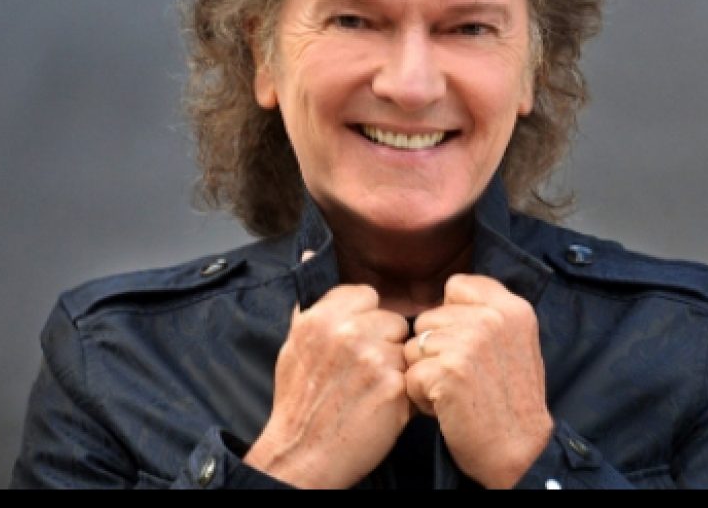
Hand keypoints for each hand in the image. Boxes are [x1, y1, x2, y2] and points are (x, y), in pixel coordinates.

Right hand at [245, 284, 410, 487]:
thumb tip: (311, 254)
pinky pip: (414, 374)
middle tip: (364, 374)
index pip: (366, 295)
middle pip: (391, 319)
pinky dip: (405, 392)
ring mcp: (372, 358)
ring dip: (397, 366)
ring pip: (405, 346)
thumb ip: (310, 301)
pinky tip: (383, 406)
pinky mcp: (394, 386)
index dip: (366, 320)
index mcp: (320, 317)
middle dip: (384, 343)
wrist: (302, 454)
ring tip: (372, 391)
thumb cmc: (299, 402)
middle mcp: (346, 332)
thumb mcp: (293, 345)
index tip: (356, 344)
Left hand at [404, 274, 553, 487]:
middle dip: (434, 348)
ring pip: (414, 346)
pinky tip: (445, 407)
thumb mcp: (516, 342)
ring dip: (425, 372)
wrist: (519, 450)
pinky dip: (419, 396)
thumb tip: (447, 297)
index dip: (450, 316)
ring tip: (453, 391)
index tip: (465, 344)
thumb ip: (487, 314)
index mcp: (511, 307)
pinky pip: (410, 374)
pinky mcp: (448, 371)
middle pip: (428, 318)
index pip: (456, 286)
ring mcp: (469, 342)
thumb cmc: (512, 400)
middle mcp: (492, 318)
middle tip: (461, 376)